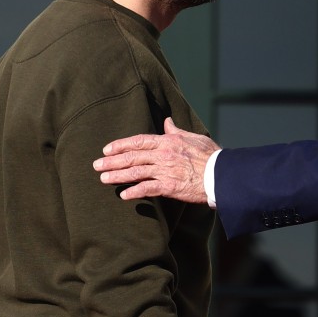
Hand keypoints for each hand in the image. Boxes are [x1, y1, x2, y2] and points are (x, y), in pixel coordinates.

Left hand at [93, 117, 218, 202]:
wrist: (221, 174)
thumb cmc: (210, 155)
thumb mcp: (193, 137)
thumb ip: (176, 131)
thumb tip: (167, 121)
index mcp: (168, 141)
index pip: (139, 141)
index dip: (121, 145)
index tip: (107, 149)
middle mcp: (163, 154)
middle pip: (132, 157)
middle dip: (112, 161)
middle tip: (96, 165)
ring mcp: (165, 171)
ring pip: (135, 172)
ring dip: (117, 176)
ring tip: (103, 179)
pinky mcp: (169, 186)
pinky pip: (147, 188)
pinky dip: (134, 192)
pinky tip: (123, 195)